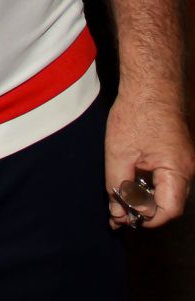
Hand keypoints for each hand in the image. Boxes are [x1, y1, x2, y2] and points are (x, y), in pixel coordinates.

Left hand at [105, 91, 194, 228]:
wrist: (149, 82)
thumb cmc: (137, 112)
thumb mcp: (119, 153)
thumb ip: (118, 185)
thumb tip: (118, 211)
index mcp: (177, 171)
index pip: (168, 211)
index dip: (146, 219)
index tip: (123, 218)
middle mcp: (185, 169)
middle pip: (167, 204)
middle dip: (142, 212)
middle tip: (116, 215)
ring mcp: (180, 161)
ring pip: (163, 191)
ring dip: (142, 198)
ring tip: (117, 202)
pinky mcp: (173, 153)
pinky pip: (162, 177)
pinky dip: (145, 184)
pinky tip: (126, 183)